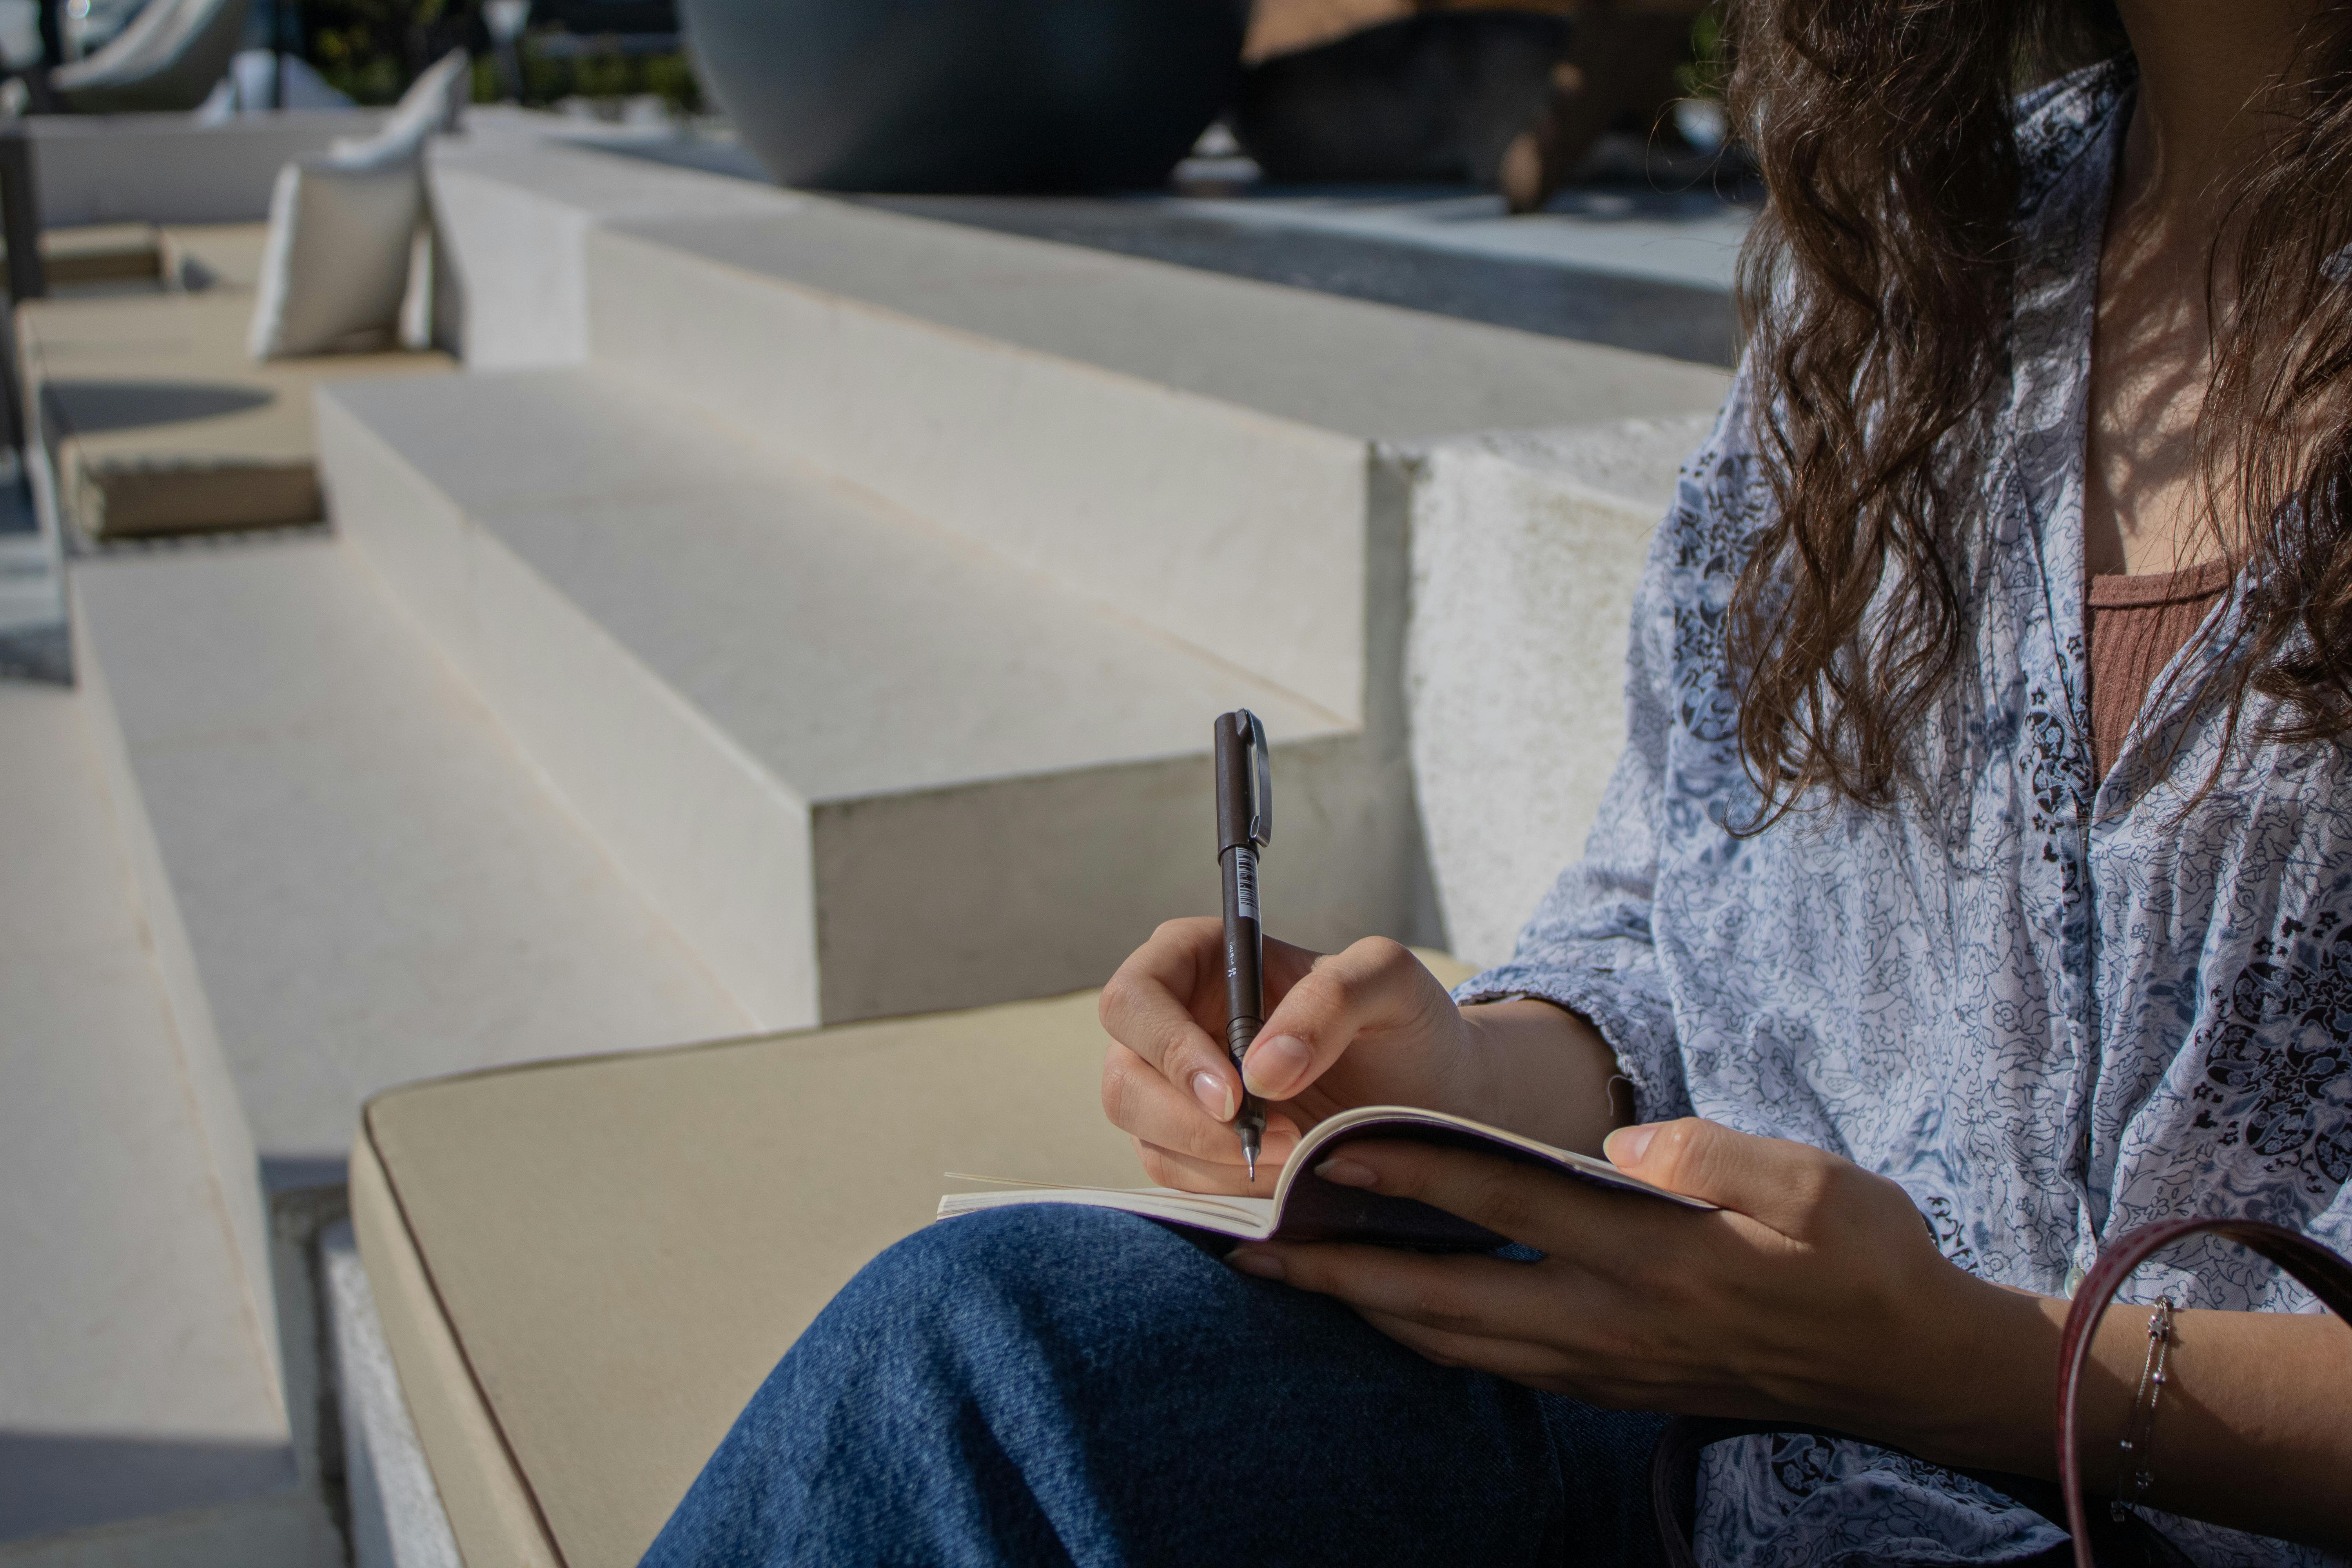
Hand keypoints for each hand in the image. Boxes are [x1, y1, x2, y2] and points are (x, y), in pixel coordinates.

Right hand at [1097, 920, 1476, 1193]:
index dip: (1169, 1049)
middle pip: (1125, 1077)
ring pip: (1144, 1133)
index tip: (1235, 1094)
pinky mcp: (1187, 1143)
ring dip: (1216, 1158)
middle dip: (1192, 1121)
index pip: (1135, 998)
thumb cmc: (1404, 1022)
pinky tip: (1283, 1171)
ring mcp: (1171, 1087)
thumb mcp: (1390, 982)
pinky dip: (1226, 1184)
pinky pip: (1174, 1175)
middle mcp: (1171, 1020)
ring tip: (1299, 1151)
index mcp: (1197, 958)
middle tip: (1279, 1138)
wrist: (1429, 1091)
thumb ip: (1333, 999)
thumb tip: (1263, 1068)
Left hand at [1223, 1118, 2017, 1454]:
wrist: (1902, 1368)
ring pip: (1456, 1341)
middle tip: (1251, 1246)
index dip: (1413, 1170)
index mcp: (1654, 1256)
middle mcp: (1611, 1322)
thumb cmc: (1861, 1261)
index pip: (1506, 1201)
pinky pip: (1490, 1363)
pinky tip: (1388, 1314)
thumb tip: (1625, 1140)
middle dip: (1341, 1274)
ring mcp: (1603, 1366)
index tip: (1329, 1148)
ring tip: (1293, 1277)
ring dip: (1367, 1310)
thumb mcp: (1816, 1185)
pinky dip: (1426, 1337)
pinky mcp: (1608, 1386)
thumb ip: (1715, 1153)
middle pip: (1446, 1296)